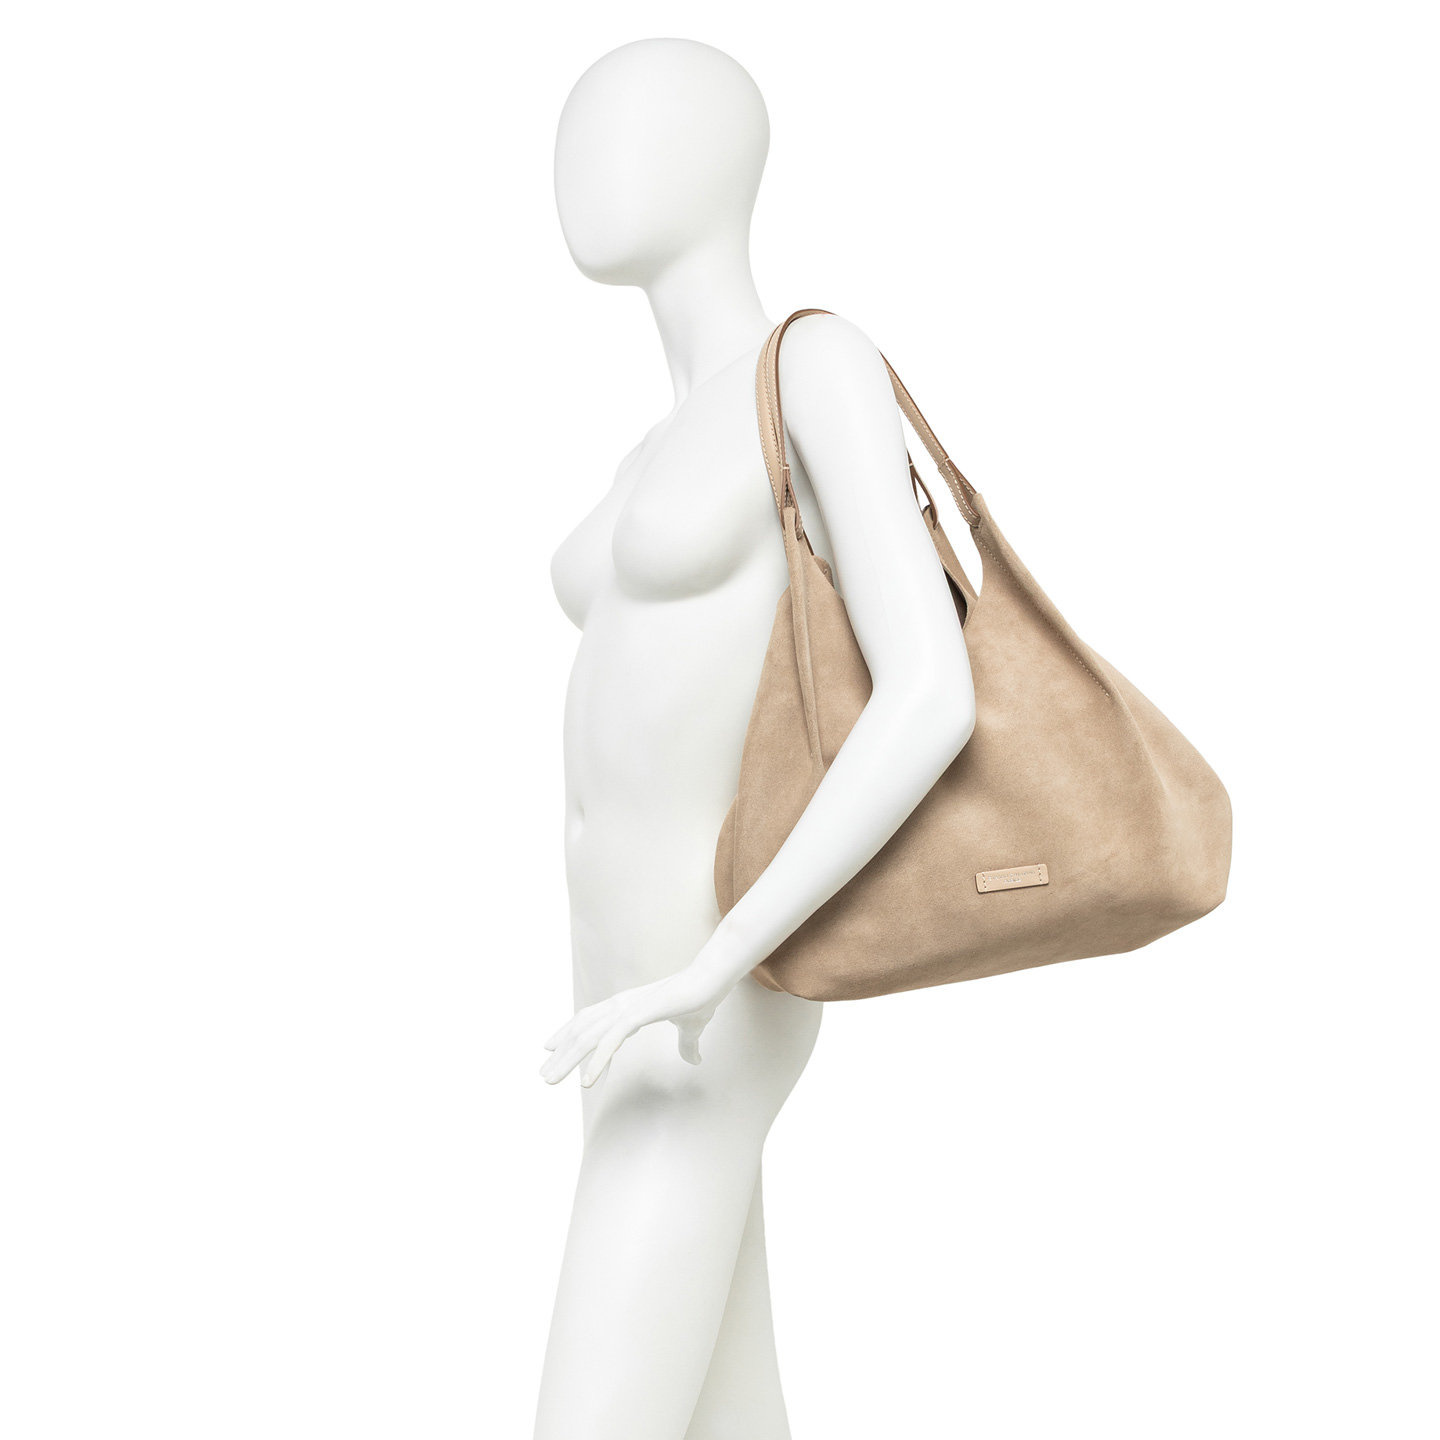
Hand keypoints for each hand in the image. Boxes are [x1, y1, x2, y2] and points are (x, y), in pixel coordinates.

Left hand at [539, 966, 730, 1087]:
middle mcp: (620, 1005)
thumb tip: (693, 1060)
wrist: (713, 981)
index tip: (550, 1050)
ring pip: (588, 1037)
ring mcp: (627, 1009)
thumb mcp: (690, 1029)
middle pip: (581, 1031)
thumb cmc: (701, 999)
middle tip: (544, 1076)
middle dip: (561, 1054)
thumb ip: (686, 1044)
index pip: (588, 1019)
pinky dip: (596, 1061)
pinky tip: (586, 1081)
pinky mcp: (638, 1014)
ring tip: (551, 1080)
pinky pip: (610, 1042)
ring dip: (567, 1060)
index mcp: (626, 1006)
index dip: (568, 1035)